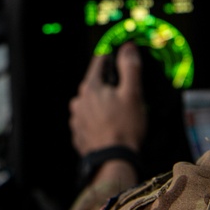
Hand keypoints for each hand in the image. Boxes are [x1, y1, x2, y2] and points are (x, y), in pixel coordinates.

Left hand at [68, 42, 146, 156]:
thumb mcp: (132, 93)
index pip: (99, 62)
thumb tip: (127, 48)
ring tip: (119, 115)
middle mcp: (78, 101)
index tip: (119, 56)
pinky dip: (98, 121)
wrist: (114, 162)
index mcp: (90, 87)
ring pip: (91, 103)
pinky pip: (89, 121)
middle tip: (125, 94)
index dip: (111, 57)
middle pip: (95, 84)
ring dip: (103, 105)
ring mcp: (76, 119)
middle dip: (109, 86)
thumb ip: (129, 68)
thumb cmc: (124, 127)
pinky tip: (110, 128)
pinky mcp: (78, 135)